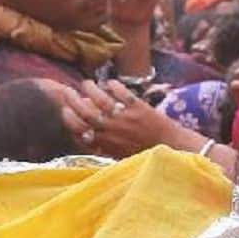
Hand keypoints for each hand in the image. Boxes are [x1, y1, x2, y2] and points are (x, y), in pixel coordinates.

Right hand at [72, 79, 196, 157]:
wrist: (174, 149)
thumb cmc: (146, 154)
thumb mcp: (119, 155)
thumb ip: (102, 145)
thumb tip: (86, 134)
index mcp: (104, 144)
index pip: (78, 129)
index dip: (68, 117)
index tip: (65, 109)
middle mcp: (111, 130)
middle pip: (84, 111)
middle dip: (72, 99)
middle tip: (68, 90)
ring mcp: (124, 118)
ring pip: (100, 98)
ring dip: (90, 89)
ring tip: (87, 84)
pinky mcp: (138, 108)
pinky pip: (121, 92)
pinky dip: (113, 85)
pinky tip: (110, 82)